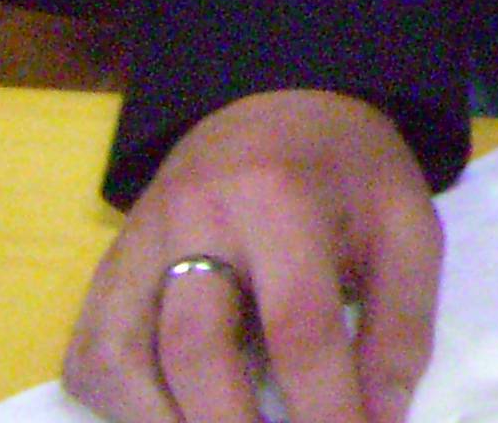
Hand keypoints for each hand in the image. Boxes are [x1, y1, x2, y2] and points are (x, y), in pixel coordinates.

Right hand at [64, 90, 439, 422]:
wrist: (276, 107)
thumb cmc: (347, 173)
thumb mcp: (405, 223)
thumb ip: (400, 322)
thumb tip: (381, 419)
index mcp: (279, 197)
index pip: (297, 322)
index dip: (325, 404)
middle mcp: (191, 219)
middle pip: (195, 348)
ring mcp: (134, 247)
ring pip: (121, 362)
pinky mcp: (104, 274)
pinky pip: (92, 359)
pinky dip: (125, 411)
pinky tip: (176, 421)